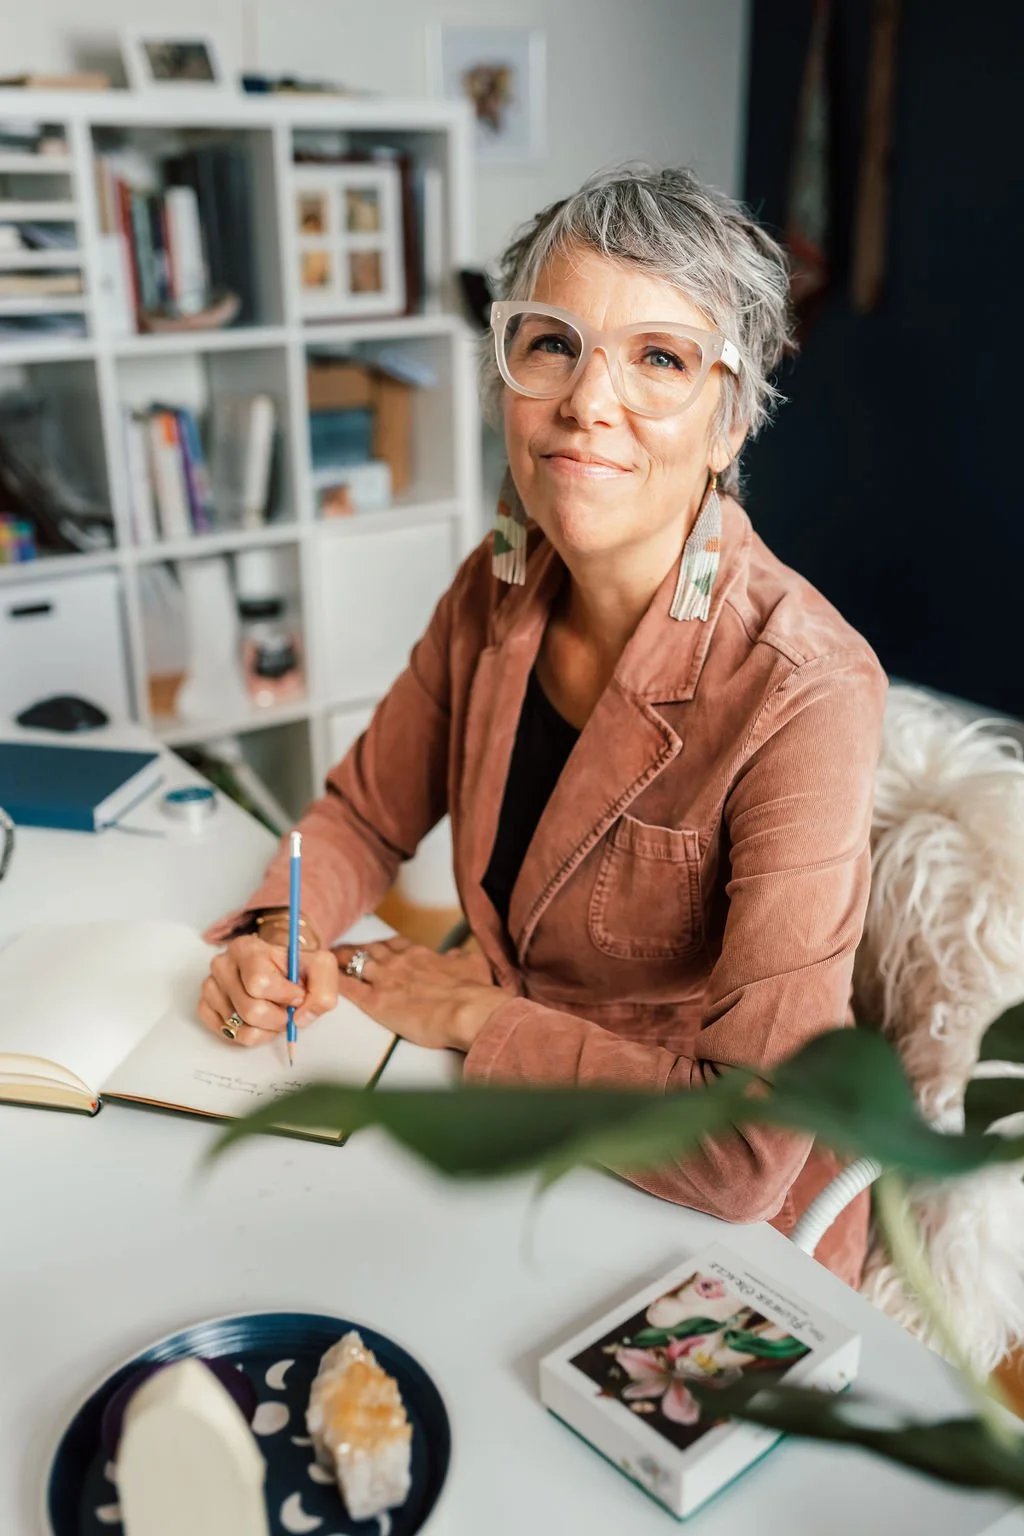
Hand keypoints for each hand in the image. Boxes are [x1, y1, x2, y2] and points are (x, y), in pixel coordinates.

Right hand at [198, 933, 339, 1047]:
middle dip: (278, 1019)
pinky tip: (257, 1020)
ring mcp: (210, 986)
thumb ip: (323, 992)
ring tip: (274, 1013)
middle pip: (251, 1010)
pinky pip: (227, 1034)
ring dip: (266, 1030)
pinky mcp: (204, 1007)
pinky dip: (248, 1035)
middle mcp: (222, 964)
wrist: (278, 969)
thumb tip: (301, 1018)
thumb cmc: (295, 968)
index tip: (298, 995)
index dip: (285, 997)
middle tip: (288, 1011)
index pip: (260, 983)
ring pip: (240, 1028)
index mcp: (247, 948)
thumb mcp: (321, 968)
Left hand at [333, 938, 506, 1051]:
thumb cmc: (475, 992)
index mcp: (421, 955)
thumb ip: (461, 959)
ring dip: (339, 962)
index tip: (374, 945)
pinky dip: (335, 984)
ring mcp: (385, 980)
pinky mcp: (376, 1003)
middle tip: (342, 951)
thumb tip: (457, 956)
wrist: (469, 1010)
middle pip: (369, 951)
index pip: (394, 944)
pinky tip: (324, 982)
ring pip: (354, 964)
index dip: (381, 945)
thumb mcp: (473, 965)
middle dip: (354, 950)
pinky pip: (349, 990)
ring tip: (326, 961)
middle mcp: (399, 962)